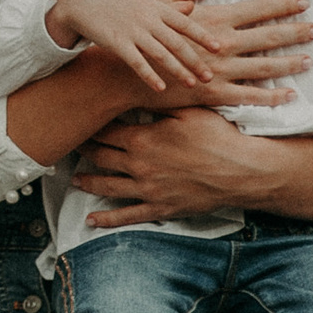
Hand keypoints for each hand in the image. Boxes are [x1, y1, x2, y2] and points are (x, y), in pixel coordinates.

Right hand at [46, 0, 226, 93]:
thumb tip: (194, 7)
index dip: (203, 36)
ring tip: (191, 84)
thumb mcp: (145, 0)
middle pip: (177, 42)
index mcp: (157, 7)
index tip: (220, 47)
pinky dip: (150, 75)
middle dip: (195, 60)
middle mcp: (147, 18)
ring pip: (160, 53)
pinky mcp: (116, 43)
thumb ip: (169, 6)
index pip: (186, 22)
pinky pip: (137, 62)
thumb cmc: (117, 3)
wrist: (81, 2)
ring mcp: (132, 31)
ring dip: (177, 70)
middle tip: (210, 76)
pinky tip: (160, 87)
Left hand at [77, 107, 287, 225]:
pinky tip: (91, 220)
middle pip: (101, 156)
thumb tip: (143, 92)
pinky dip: (107, 219)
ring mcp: (148, 190)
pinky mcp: (160, 209)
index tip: (79, 121)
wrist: (243, 172)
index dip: (91, 126)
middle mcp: (139, 165)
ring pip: (107, 185)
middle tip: (69, 145)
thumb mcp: (189, 112)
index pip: (107, 131)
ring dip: (87, 181)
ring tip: (73, 178)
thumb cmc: (220, 138)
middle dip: (83, 150)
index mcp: (144, 139)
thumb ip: (162, 105)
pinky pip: (127, 216)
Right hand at [145, 0, 312, 110]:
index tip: (304, 3)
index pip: (257, 8)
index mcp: (213, 17)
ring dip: (287, 66)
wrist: (119, 60)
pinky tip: (285, 97)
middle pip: (266, 37)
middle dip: (295, 34)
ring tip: (307, 64)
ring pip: (260, 68)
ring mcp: (215, 68)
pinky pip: (244, 96)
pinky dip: (267, 98)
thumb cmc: (142, 23)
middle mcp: (218, 42)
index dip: (283, 5)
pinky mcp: (210, 91)